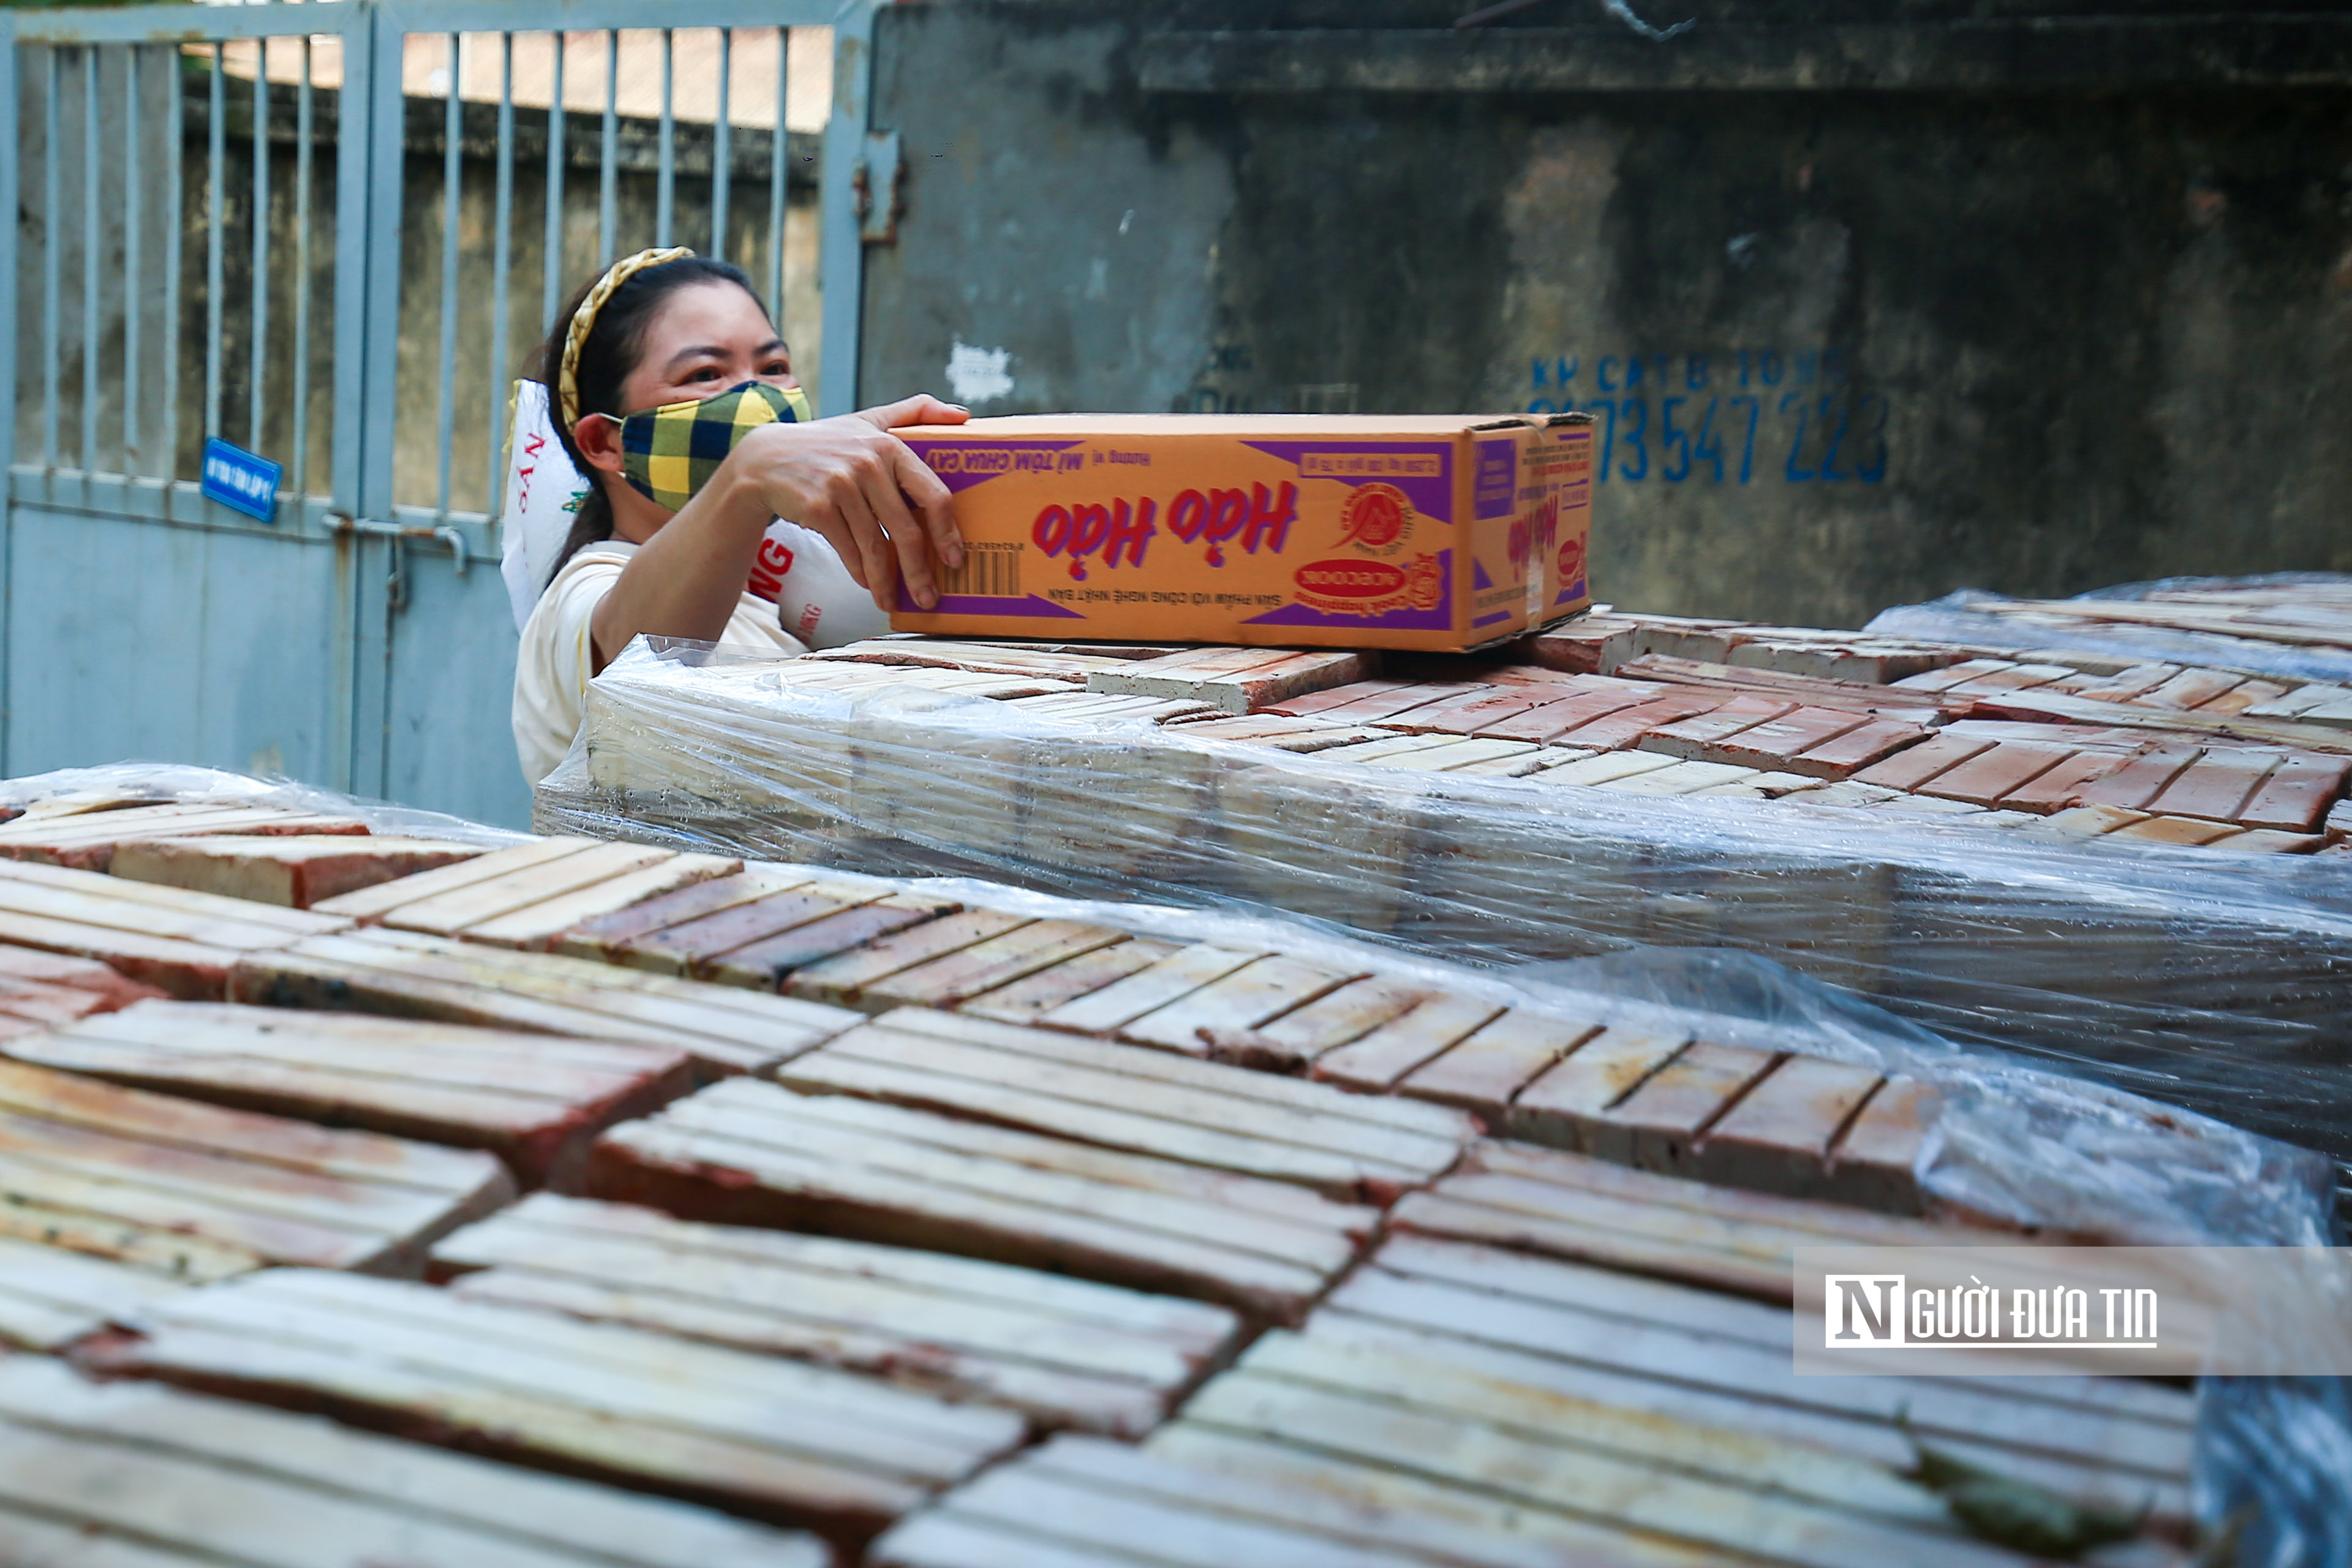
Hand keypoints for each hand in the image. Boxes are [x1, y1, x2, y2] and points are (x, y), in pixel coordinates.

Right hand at [732, 394, 969, 609]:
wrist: (766, 459)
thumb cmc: (827, 443)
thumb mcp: (869, 420)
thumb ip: (916, 412)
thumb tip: (964, 416)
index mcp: (890, 446)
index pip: (933, 494)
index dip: (947, 532)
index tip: (954, 559)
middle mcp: (868, 464)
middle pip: (906, 530)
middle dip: (920, 571)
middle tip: (929, 597)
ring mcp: (841, 486)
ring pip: (876, 546)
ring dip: (887, 581)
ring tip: (893, 600)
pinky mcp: (818, 507)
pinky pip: (849, 550)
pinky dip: (860, 572)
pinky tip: (867, 584)